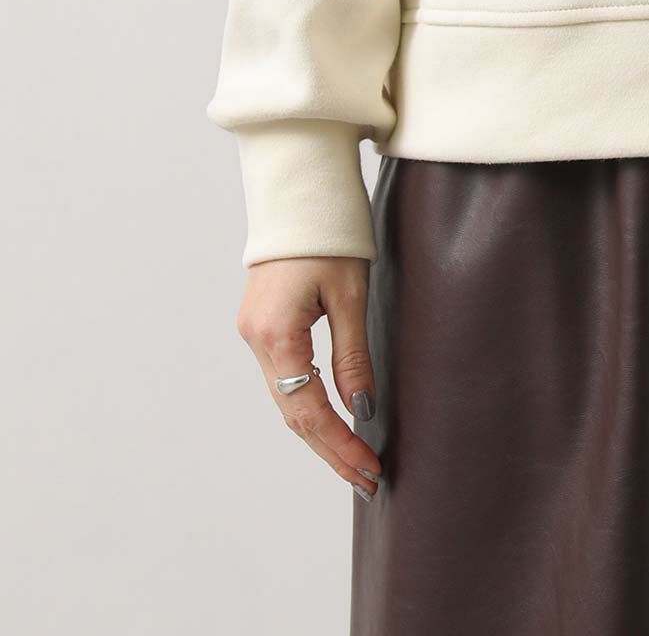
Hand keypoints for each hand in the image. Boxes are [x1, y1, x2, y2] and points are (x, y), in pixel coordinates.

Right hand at [237, 257, 382, 500]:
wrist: (300, 193)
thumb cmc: (331, 234)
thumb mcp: (351, 293)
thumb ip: (353, 355)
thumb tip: (362, 410)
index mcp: (275, 334)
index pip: (307, 410)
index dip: (339, 445)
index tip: (369, 471)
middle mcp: (256, 340)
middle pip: (293, 414)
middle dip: (330, 449)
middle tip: (367, 480)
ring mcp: (254, 333)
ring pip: (286, 399)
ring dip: (320, 432)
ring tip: (355, 460)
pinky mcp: (262, 325)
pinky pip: (284, 377)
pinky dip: (309, 404)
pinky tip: (333, 421)